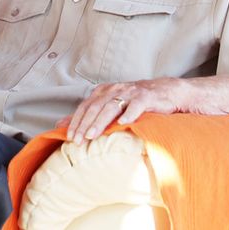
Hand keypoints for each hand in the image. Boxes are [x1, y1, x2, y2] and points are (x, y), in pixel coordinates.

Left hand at [59, 78, 181, 143]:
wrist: (167, 91)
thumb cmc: (136, 101)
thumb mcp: (110, 105)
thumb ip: (88, 115)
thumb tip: (61, 124)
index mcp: (104, 91)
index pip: (85, 106)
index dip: (76, 121)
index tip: (69, 136)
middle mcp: (115, 90)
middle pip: (95, 107)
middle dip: (84, 124)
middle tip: (77, 140)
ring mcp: (131, 92)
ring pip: (112, 106)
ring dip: (100, 122)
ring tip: (92, 135)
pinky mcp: (147, 97)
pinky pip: (137, 105)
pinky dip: (129, 114)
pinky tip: (123, 124)